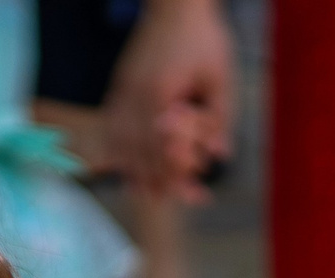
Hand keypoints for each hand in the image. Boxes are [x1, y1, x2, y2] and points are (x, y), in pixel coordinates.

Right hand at [105, 0, 236, 198]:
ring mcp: (123, 92)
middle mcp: (135, 98)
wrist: (175, 4)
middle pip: (140, 155)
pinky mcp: (119, 86)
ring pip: (120, 145)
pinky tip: (129, 166)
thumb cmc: (203, 36)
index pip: (163, 152)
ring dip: (135, 171)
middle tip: (178, 200)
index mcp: (160, 97)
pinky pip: (113, 127)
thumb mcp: (221, 76)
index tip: (196, 195)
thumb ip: (220, 117)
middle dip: (159, 182)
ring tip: (150, 193)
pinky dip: (119, 150)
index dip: (179, 178)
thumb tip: (221, 156)